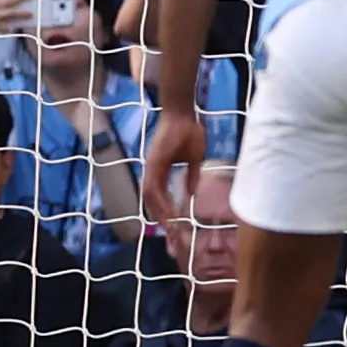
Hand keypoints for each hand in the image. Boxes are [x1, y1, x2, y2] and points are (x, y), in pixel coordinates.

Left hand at [142, 109, 205, 228]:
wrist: (183, 114)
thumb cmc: (189, 131)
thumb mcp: (195, 158)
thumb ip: (191, 175)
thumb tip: (191, 192)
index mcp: (161, 170)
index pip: (161, 195)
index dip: (166, 210)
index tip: (174, 224)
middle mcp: (152, 171)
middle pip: (153, 200)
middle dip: (161, 217)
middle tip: (171, 232)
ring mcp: (151, 167)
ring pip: (151, 197)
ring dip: (159, 212)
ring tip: (170, 226)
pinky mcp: (153, 163)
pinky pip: (154, 187)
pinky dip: (159, 201)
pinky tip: (167, 210)